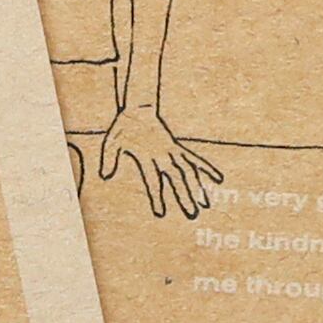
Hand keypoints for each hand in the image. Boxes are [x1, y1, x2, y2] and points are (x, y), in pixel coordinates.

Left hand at [97, 105, 222, 223]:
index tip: (161, 212)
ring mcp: (173, 151)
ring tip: (205, 204)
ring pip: (189, 171)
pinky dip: (206, 168)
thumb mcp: (111, 141)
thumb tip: (104, 176)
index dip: (157, 197)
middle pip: (177, 178)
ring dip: (197, 187)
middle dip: (184, 196)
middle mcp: (163, 155)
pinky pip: (194, 159)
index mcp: (147, 156)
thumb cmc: (123, 127)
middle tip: (191, 214)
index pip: (153, 180)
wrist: (138, 108)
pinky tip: (218, 178)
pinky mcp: (177, 148)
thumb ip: (108, 158)